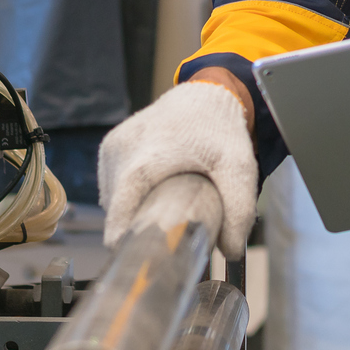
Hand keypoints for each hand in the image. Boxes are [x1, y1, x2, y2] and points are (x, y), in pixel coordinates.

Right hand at [98, 79, 258, 259]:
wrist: (207, 93)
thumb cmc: (221, 129)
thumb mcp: (239, 170)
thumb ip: (239, 211)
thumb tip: (230, 251)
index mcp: (146, 160)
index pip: (120, 209)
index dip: (122, 237)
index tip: (132, 257)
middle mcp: (122, 151)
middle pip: (116, 208)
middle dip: (134, 228)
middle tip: (161, 239)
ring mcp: (113, 147)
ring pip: (111, 198)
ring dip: (129, 211)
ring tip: (158, 214)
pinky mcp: (110, 145)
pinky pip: (111, 183)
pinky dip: (125, 196)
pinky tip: (148, 197)